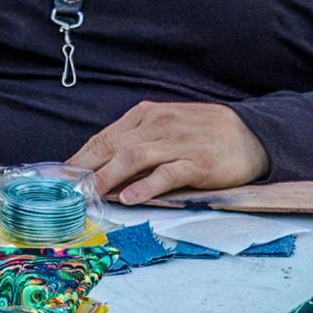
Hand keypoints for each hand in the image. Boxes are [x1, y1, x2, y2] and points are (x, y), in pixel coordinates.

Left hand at [67, 101, 268, 205]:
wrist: (253, 135)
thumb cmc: (205, 133)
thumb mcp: (168, 127)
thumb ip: (137, 140)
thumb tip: (101, 165)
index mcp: (147, 114)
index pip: (104, 137)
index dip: (80, 158)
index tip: (59, 178)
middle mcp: (159, 124)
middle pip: (113, 146)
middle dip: (85, 169)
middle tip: (65, 191)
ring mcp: (178, 142)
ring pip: (133, 158)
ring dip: (107, 177)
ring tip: (90, 195)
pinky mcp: (197, 162)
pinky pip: (166, 174)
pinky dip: (145, 186)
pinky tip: (129, 198)